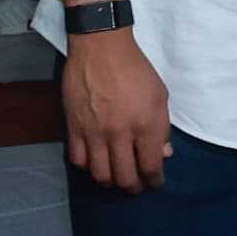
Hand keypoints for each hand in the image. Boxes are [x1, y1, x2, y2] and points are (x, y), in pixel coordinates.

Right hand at [62, 30, 172, 193]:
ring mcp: (94, 133)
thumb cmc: (136, 69)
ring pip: (100, 175)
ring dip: (111, 182)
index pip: (150, 167)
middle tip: (137, 186)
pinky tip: (96, 162)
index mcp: (145, 125)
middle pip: (125, 177)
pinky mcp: (73, 127)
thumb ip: (163, 128)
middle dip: (133, 188)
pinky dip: (88, 167)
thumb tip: (163, 154)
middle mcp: (119, 134)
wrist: (101, 47)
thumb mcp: (160, 95)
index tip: (155, 183)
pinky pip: (78, 160)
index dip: (154, 181)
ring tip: (116, 178)